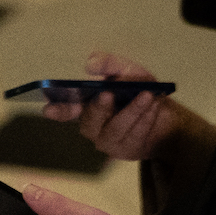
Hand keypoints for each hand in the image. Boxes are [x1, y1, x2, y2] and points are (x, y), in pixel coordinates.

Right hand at [43, 53, 176, 161]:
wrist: (167, 116)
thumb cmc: (139, 90)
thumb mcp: (127, 70)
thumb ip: (109, 63)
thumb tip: (90, 65)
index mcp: (86, 104)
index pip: (66, 110)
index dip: (57, 110)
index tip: (48, 108)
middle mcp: (93, 125)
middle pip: (90, 121)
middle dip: (99, 106)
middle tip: (109, 92)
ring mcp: (108, 141)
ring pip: (116, 128)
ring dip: (132, 110)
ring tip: (147, 94)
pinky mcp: (126, 150)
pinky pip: (134, 135)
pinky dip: (145, 117)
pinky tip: (153, 105)